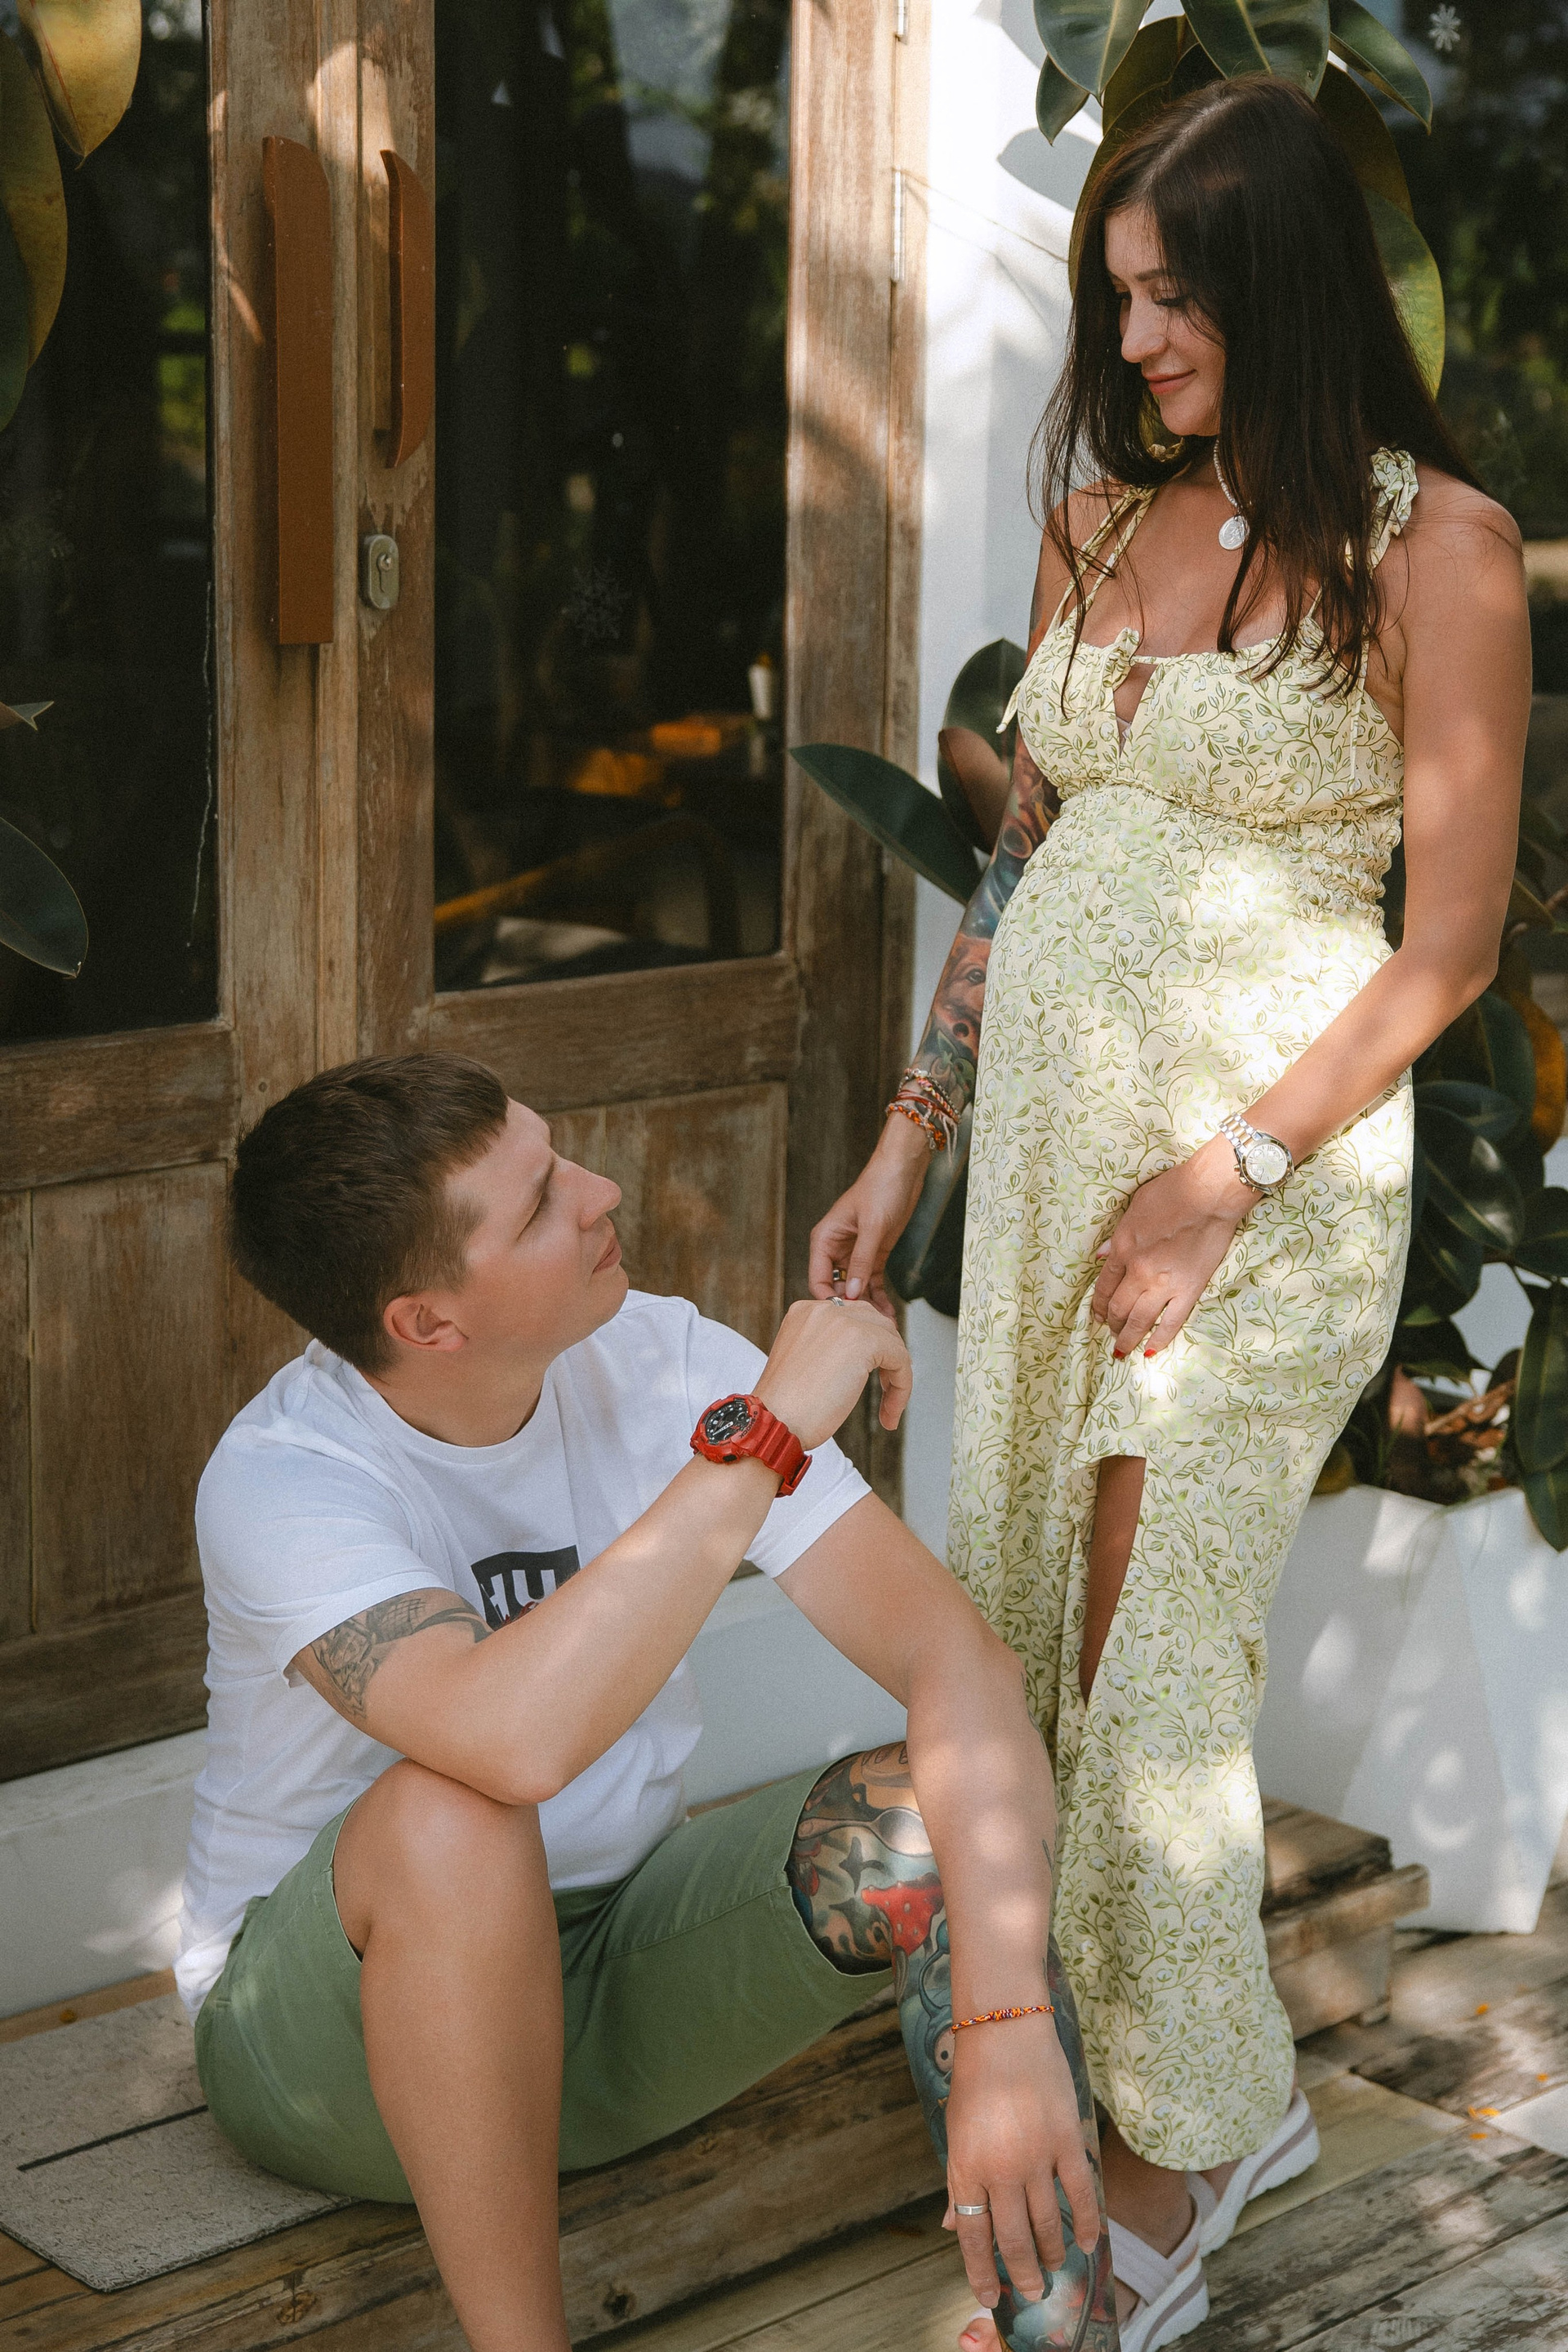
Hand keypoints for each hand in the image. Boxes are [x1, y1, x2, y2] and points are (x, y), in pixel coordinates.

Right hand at [754, 1295, 913, 1447]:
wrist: (773, 1423)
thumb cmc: (785, 1407)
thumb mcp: (806, 1364)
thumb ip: (830, 1349)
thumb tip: (862, 1357)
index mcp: (805, 1312)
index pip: (853, 1317)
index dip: (870, 1347)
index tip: (871, 1377)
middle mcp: (824, 1309)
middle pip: (875, 1322)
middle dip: (886, 1355)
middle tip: (887, 1388)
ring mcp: (844, 1321)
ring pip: (891, 1340)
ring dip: (896, 1374)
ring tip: (889, 1406)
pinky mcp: (863, 1340)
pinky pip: (900, 1359)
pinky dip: (901, 1387)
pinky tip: (889, 1413)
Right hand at [807, 1115, 931, 1322]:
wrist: (903, 1171)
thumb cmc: (880, 1188)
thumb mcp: (872, 1226)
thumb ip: (861, 1261)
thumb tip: (850, 1293)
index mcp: (824, 1240)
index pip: (818, 1279)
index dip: (829, 1299)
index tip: (845, 1317)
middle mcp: (836, 1250)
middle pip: (836, 1288)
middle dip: (851, 1307)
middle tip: (867, 1327)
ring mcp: (855, 1254)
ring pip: (856, 1288)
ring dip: (868, 1306)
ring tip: (882, 1326)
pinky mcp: (874, 1255)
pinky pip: (872, 1282)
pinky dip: (879, 1297)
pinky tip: (888, 1313)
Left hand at [944, 2014, 1100, 2313]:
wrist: (1003, 2031)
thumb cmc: (975, 2082)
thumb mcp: (955, 2134)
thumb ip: (958, 2183)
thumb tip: (951, 2227)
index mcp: (966, 2168)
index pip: (972, 2236)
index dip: (980, 2272)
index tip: (990, 2297)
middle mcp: (999, 2169)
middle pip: (1013, 2239)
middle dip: (1023, 2273)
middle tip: (1032, 2291)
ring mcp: (1035, 2156)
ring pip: (1048, 2223)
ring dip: (1053, 2252)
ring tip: (1056, 2266)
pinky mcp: (1065, 2140)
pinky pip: (1080, 2193)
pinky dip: (1086, 2222)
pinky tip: (1087, 2242)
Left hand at [1091, 1137, 1253, 1357]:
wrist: (1209, 1193)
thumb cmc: (1172, 1191)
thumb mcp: (1134, 1208)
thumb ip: (1117, 1237)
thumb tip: (1102, 1257)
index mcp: (1123, 1249)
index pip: (1103, 1287)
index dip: (1097, 1306)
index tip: (1096, 1316)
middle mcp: (1139, 1272)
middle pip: (1118, 1308)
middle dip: (1110, 1325)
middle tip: (1109, 1334)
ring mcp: (1164, 1284)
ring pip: (1140, 1321)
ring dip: (1128, 1338)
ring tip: (1122, 1349)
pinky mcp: (1190, 1290)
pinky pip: (1172, 1322)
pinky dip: (1160, 1340)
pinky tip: (1151, 1351)